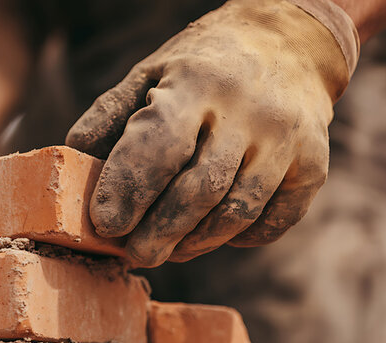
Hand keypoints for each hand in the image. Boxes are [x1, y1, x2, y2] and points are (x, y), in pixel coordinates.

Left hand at [66, 0, 358, 266]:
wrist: (288, 42)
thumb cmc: (201, 66)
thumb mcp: (151, 73)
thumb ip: (110, 114)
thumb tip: (72, 160)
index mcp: (198, 83)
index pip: (160, 144)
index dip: (129, 188)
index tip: (104, 224)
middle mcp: (249, 111)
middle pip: (199, 190)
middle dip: (159, 232)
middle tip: (135, 256)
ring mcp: (287, 140)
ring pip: (236, 212)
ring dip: (196, 242)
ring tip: (169, 251)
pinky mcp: (314, 165)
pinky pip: (273, 221)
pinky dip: (241, 238)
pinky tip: (215, 235)